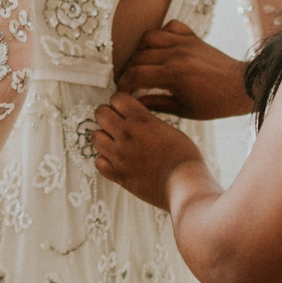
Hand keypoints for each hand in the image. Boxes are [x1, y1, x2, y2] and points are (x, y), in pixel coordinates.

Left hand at [93, 91, 206, 209]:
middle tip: (117, 123)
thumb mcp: (170, 129)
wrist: (185, 185)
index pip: (117, 98)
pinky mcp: (118, 175)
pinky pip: (99, 162)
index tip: (126, 109)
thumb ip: (149, 122)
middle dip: (107, 115)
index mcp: (141, 120)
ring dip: (105, 137)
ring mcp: (119, 156)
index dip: (121, 102)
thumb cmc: (185, 157)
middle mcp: (126, 135)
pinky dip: (105, 161)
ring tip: (117, 143)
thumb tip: (138, 118)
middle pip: (100, 113)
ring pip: (96, 137)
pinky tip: (118, 162)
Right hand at [117, 20, 252, 119]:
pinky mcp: (194, 37)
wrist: (242, 87)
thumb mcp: (185, 110)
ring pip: (150, 37)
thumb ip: (157, 104)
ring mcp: (185, 42)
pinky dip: (162, 34)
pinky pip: (171, 26)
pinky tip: (161, 47)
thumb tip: (136, 103)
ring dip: (141, 50)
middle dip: (129, 69)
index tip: (122, 91)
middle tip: (129, 81)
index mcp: (173, 74)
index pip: (137, 74)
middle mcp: (176, 53)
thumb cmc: (216, 103)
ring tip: (141, 64)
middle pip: (139, 56)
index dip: (124, 83)